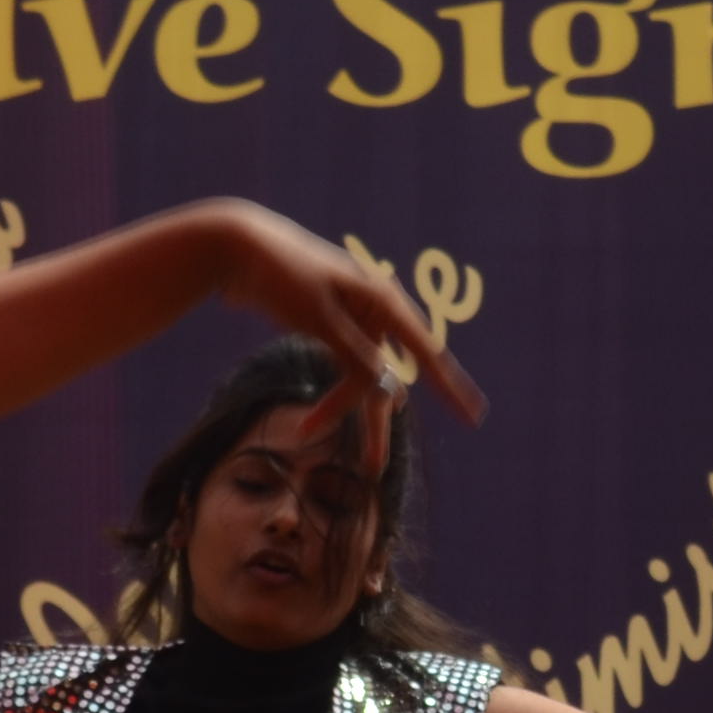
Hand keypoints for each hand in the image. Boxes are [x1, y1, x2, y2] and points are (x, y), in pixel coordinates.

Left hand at [204, 204, 484, 468]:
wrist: (238, 245)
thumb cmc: (281, 273)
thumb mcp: (317, 315)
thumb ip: (353, 351)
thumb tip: (386, 384)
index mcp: (382, 302)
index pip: (426, 353)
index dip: (451, 387)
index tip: (473, 415)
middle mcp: (375, 313)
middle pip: (388, 376)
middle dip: (378, 422)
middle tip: (376, 466)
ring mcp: (353, 320)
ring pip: (364, 378)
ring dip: (354, 413)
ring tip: (361, 459)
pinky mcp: (330, 325)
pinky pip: (345, 368)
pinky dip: (339, 395)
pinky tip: (331, 416)